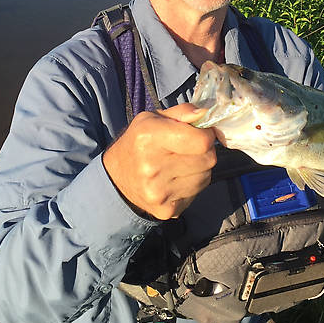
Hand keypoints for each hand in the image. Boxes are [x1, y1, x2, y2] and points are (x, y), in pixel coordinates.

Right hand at [103, 103, 215, 219]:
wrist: (115, 178)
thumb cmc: (138, 142)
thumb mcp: (154, 118)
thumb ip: (182, 112)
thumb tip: (206, 114)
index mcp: (149, 137)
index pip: (201, 141)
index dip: (207, 135)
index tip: (201, 134)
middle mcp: (152, 167)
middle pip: (208, 159)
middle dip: (205, 151)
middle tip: (190, 149)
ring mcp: (159, 192)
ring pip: (206, 177)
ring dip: (200, 169)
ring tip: (181, 164)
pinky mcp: (166, 210)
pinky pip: (196, 193)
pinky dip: (192, 185)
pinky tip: (176, 180)